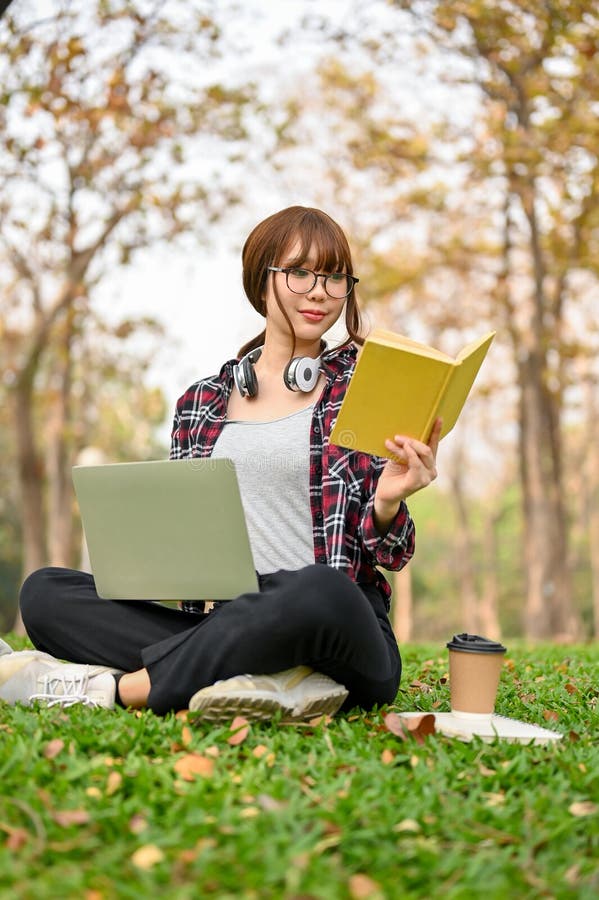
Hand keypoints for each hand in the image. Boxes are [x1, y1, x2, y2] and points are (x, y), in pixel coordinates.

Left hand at [373, 418, 441, 532]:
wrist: (384, 493)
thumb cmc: (393, 474)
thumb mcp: (400, 457)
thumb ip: (406, 448)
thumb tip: (404, 434)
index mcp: (429, 463)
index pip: (433, 445)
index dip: (436, 432)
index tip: (438, 418)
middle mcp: (431, 471)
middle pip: (426, 449)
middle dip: (412, 440)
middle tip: (397, 436)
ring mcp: (426, 478)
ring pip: (420, 454)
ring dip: (405, 447)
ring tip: (392, 442)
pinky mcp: (418, 483)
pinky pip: (415, 464)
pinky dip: (408, 455)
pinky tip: (400, 449)